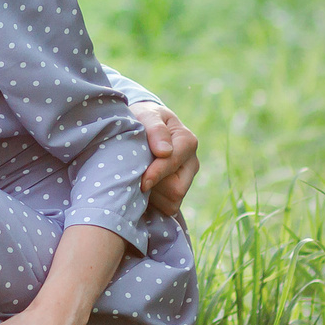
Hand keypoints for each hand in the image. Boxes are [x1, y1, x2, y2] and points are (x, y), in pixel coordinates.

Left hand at [132, 101, 198, 218]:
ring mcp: (186, 180)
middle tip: (133, 178)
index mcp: (187, 141)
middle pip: (176, 189)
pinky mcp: (177, 193)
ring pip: (172, 201)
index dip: (157, 173)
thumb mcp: (147, 115)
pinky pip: (168, 209)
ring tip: (136, 180)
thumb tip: (164, 152)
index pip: (174, 164)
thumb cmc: (144, 119)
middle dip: (153, 187)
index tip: (142, 181)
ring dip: (151, 196)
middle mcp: (191, 163)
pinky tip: (141, 191)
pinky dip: (153, 204)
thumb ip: (155, 128)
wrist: (142, 127)